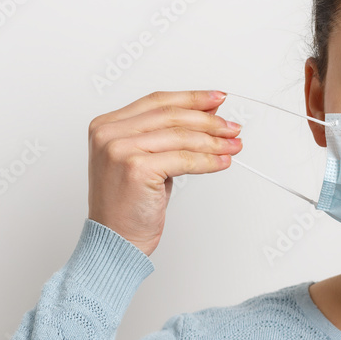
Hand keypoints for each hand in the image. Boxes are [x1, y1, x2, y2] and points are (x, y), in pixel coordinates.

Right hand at [87, 90, 241, 256]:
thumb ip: (167, 135)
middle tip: (232, 127)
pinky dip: (208, 161)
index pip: (158, 101)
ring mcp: (120, 149)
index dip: (191, 98)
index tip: (217, 99)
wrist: (115, 240)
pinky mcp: (136, 168)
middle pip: (171, 115)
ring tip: (233, 146)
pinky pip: (184, 159)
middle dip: (208, 121)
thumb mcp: (146, 160)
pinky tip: (222, 162)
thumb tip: (207, 115)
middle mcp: (109, 133)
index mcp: (107, 125)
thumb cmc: (129, 205)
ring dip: (214, 141)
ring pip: (181, 137)